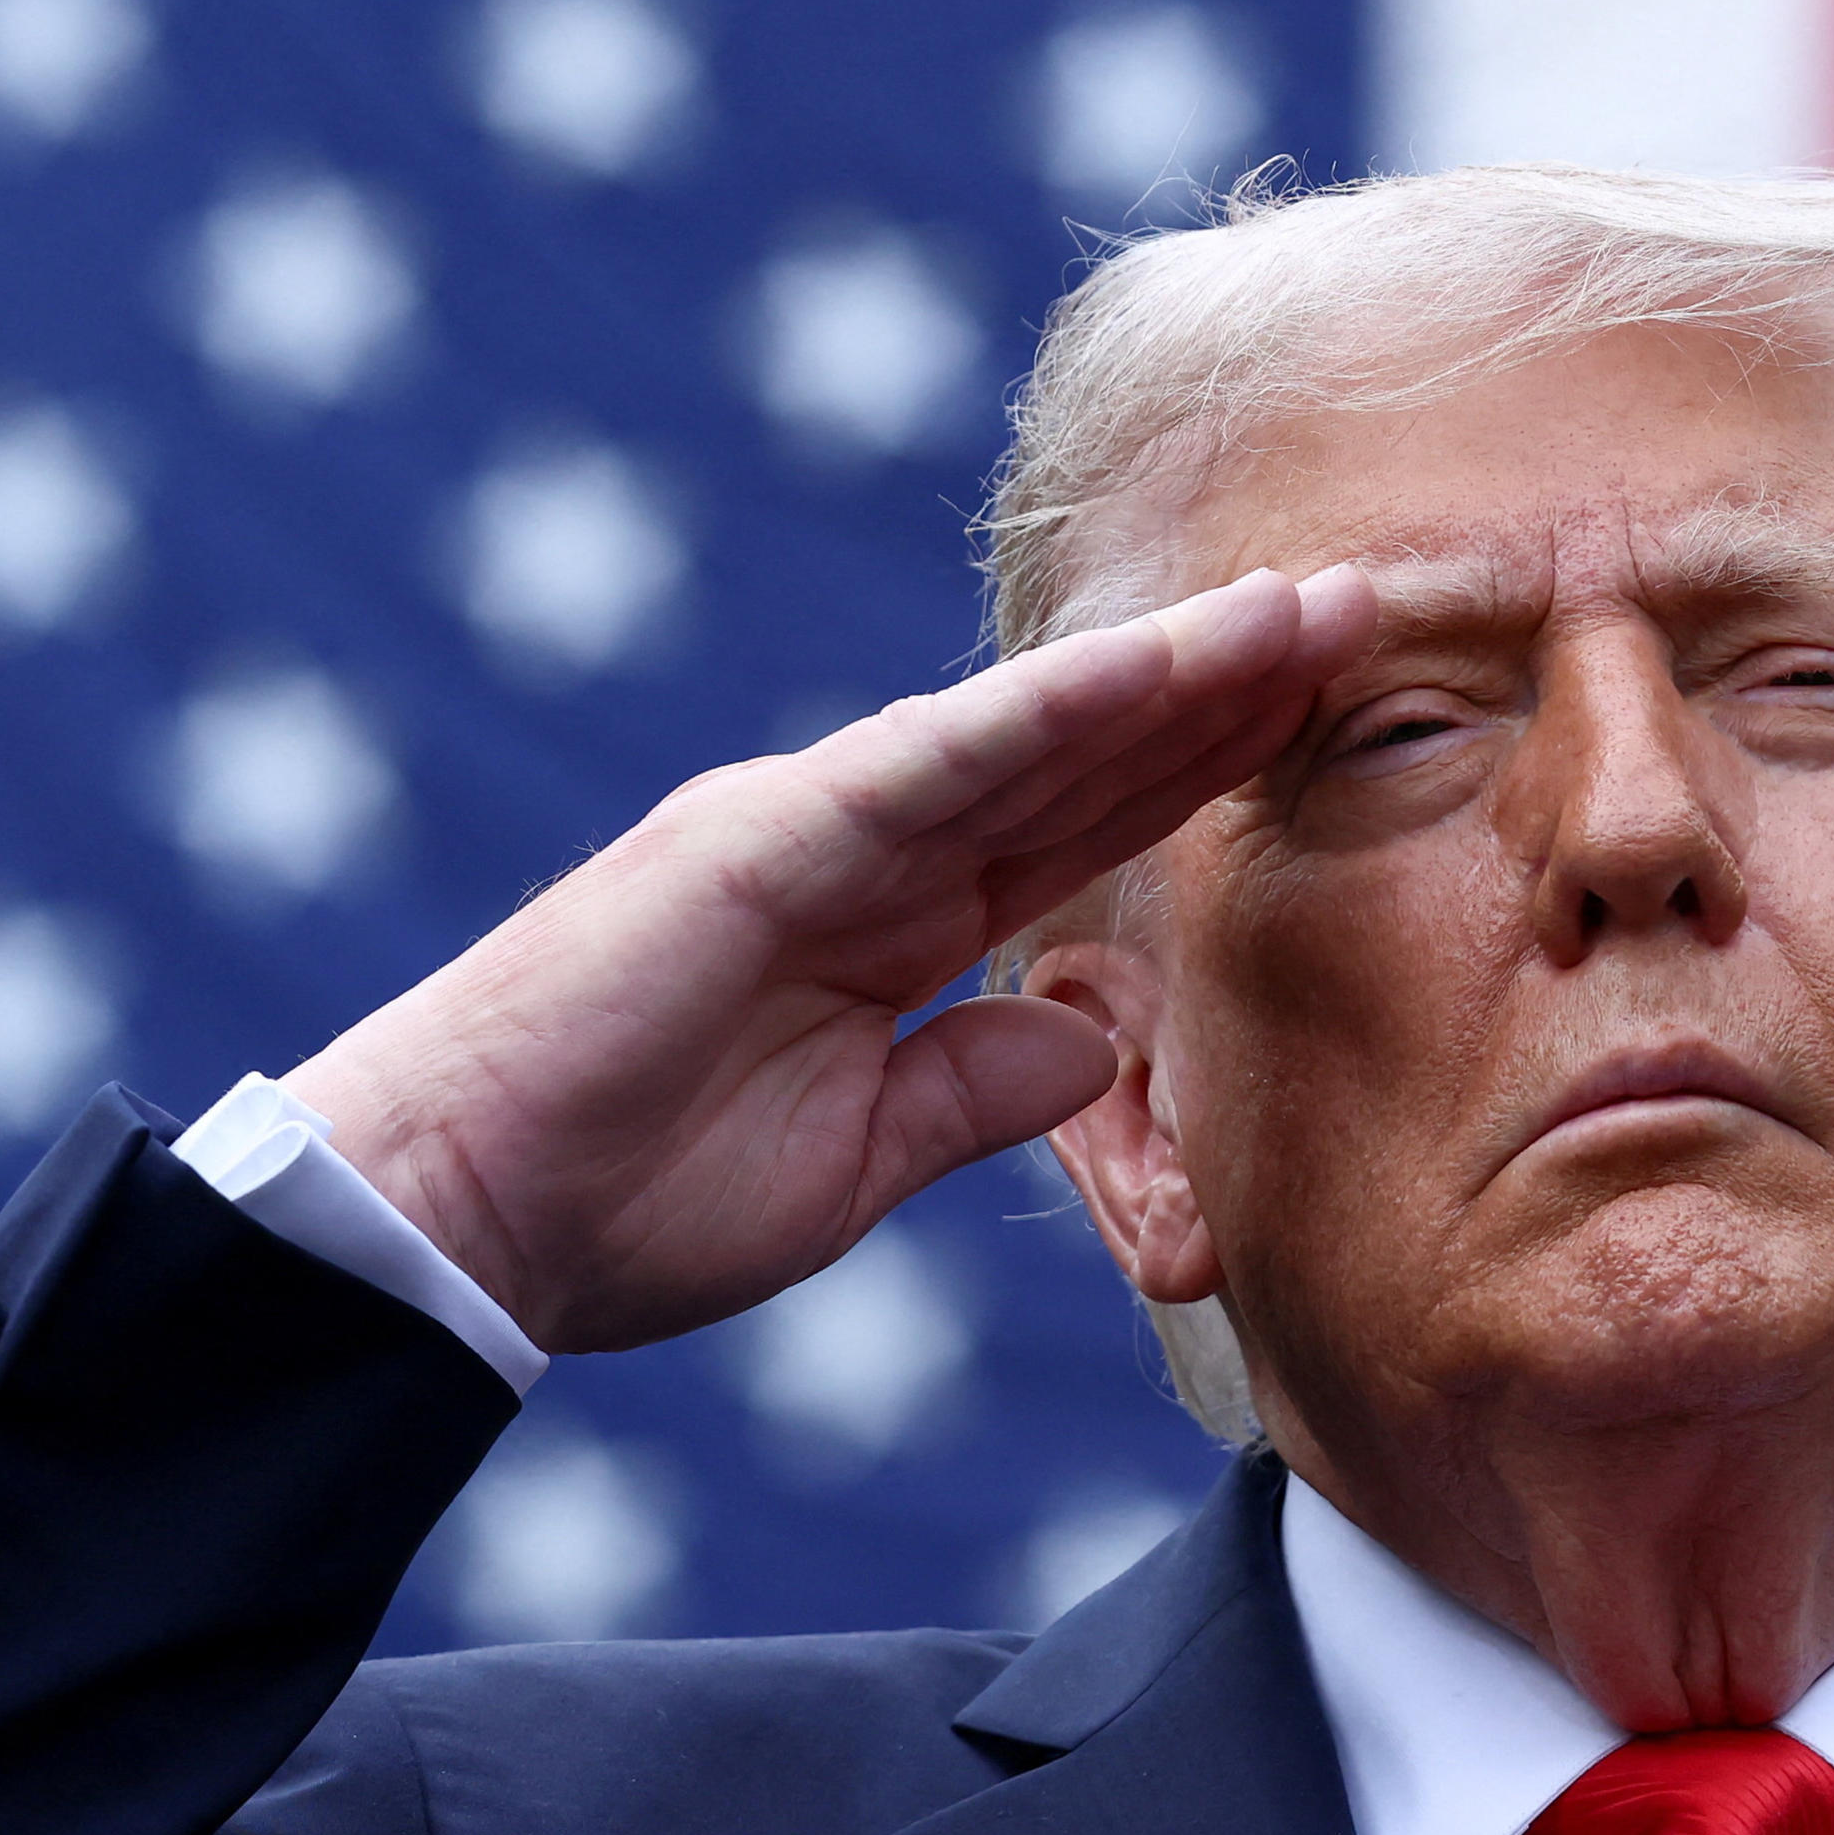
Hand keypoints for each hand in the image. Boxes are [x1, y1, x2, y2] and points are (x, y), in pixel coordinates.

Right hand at [286, 563, 1375, 1354]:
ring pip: (1028, 730)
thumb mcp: (857, 1157)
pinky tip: (1153, 674)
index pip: (1083, 821)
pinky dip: (1043, 717)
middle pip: (1082, 751)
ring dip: (1171, 672)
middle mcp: (859, 845)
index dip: (1207, 764)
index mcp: (888, 919)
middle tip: (1371, 609)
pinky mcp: (753, 844)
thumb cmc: (628, 1198)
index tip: (1335, 716)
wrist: (463, 1225)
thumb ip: (975, 1084)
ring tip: (1306, 612)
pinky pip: (929, 768)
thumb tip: (1092, 1029)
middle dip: (1226, 687)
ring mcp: (807, 830)